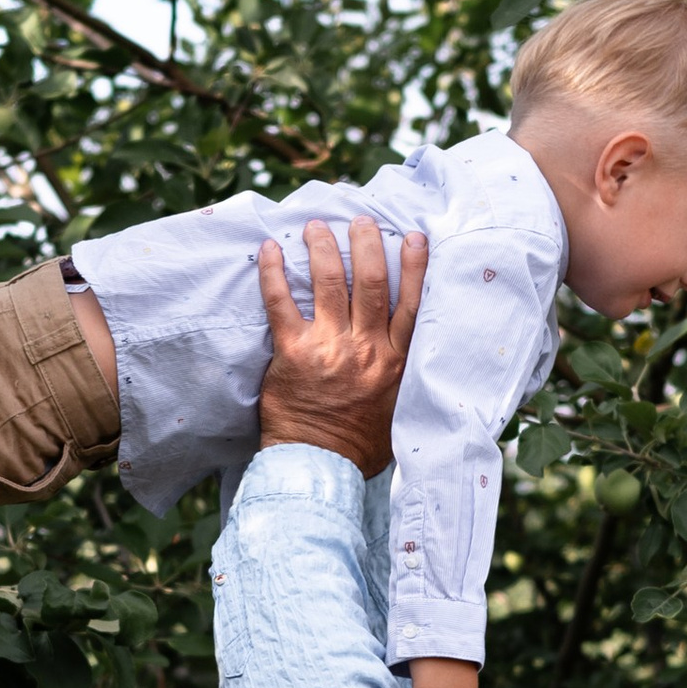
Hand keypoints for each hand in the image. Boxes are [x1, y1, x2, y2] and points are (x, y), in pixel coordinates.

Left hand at [255, 217, 425, 476]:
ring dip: (324, 248)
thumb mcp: (400, 415)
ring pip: (331, 283)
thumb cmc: (360, 449)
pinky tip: (269, 249)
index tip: (415, 238)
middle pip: (372, 283)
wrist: (320, 468)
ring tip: (316, 226)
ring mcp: (329, 347)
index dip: (415, 267)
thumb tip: (417, 371)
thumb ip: (405, 385)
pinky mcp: (293, 353)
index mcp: (396, 361)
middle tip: (360, 220)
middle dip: (367, 244)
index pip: (411, 304)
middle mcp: (366, 348)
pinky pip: (282, 303)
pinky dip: (274, 273)